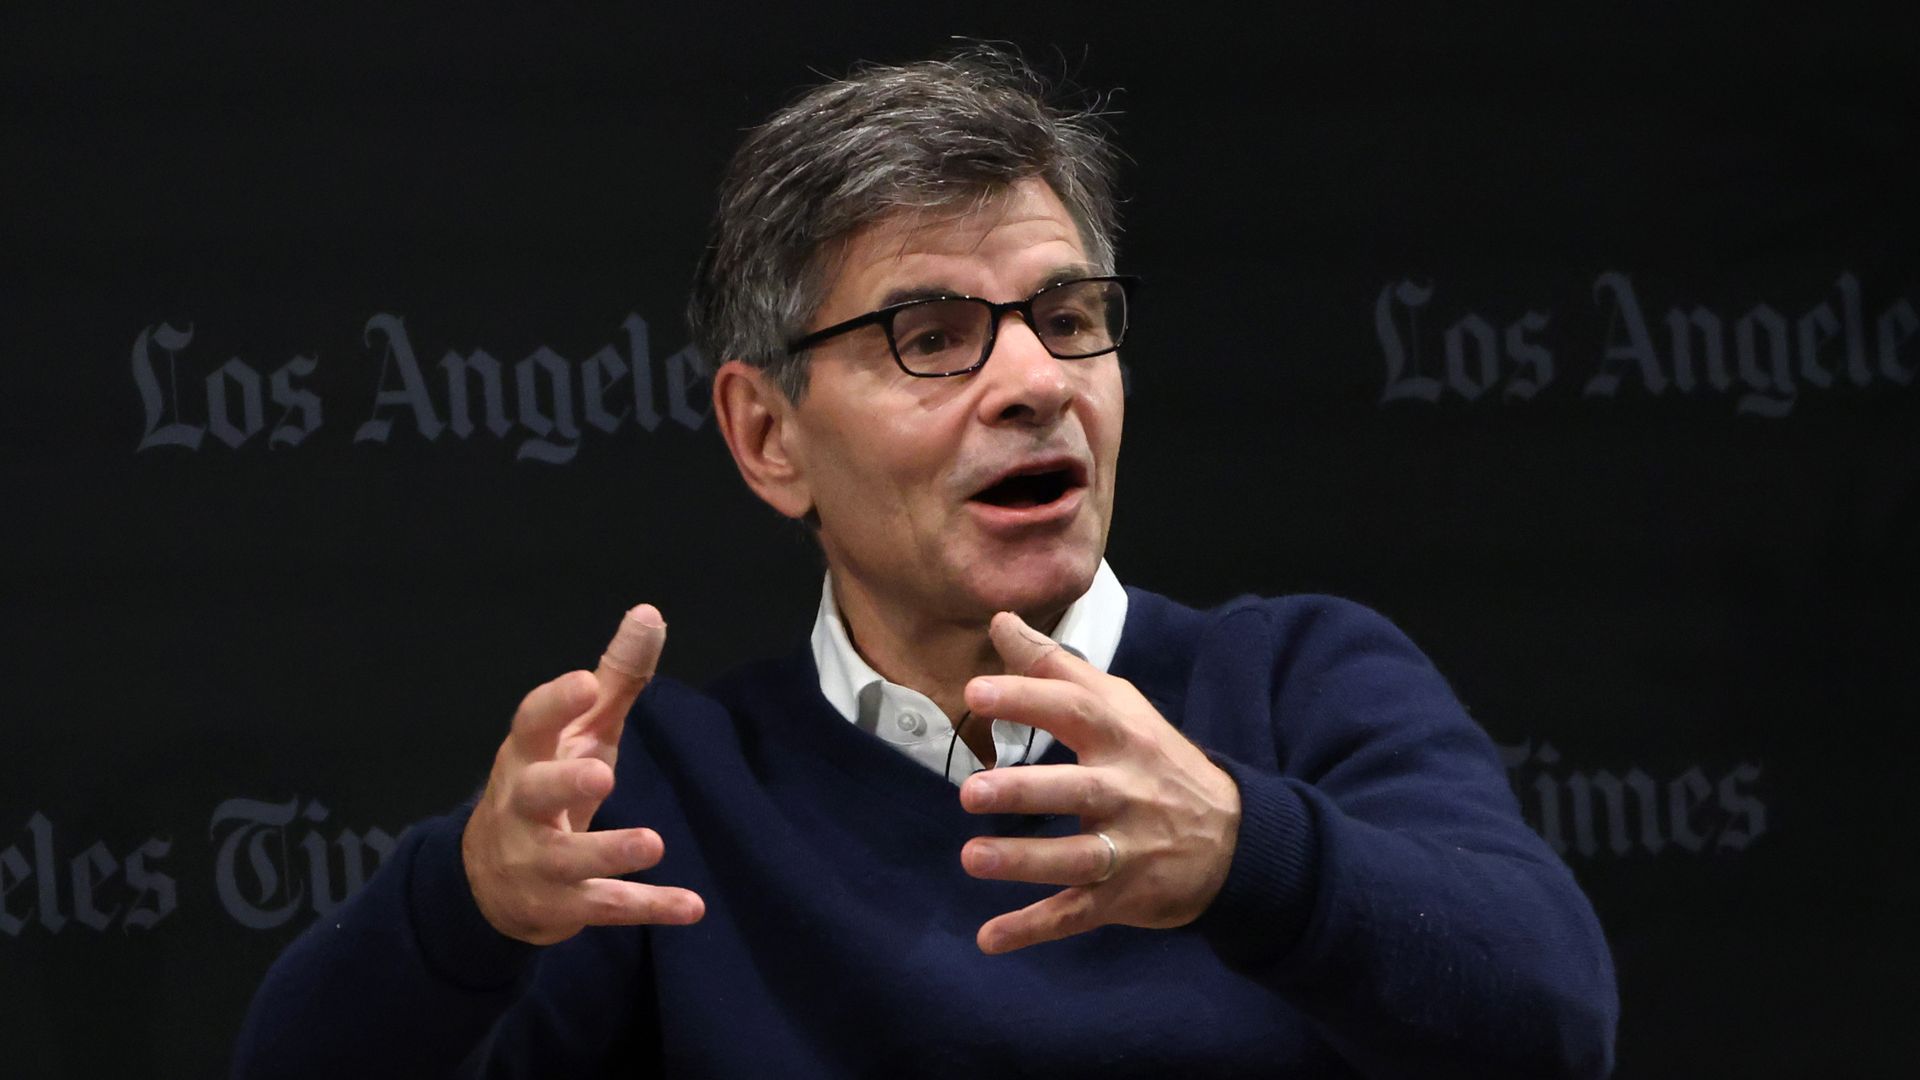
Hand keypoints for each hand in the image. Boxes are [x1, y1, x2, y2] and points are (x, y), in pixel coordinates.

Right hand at [462, 604, 704, 944]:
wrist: (489, 882)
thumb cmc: (548, 784)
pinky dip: (648, 907)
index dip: (555, 704)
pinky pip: (604, 907)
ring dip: (609, 852)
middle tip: (600, 772)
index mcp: (526, 756)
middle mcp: (522, 808)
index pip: (531, 724)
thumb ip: (614, 678)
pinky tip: (691, 907)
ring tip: (653, 843)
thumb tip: (649, 612)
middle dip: (563, 784)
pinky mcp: (563, 905)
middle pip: (533, 794)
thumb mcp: (578, 731)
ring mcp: (538, 861)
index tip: (586, 683)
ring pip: (569, 860)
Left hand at [958, 611, 1241, 953]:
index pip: (1075, 710)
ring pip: (1077, 858)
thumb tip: (1001, 621)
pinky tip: (989, 938)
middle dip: (1025, 790)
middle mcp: (1127, 791)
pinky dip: (1035, 928)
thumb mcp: (1119, 704)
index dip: (1028, 698)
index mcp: (1122, 737)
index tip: (977, 691)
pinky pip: (1077, 914)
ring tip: (972, 859)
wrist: (1235, 838)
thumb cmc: (1157, 759)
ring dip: (1025, 861)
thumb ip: (1056, 666)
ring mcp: (1128, 848)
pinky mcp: (1123, 895)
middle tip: (970, 791)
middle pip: (1077, 789)